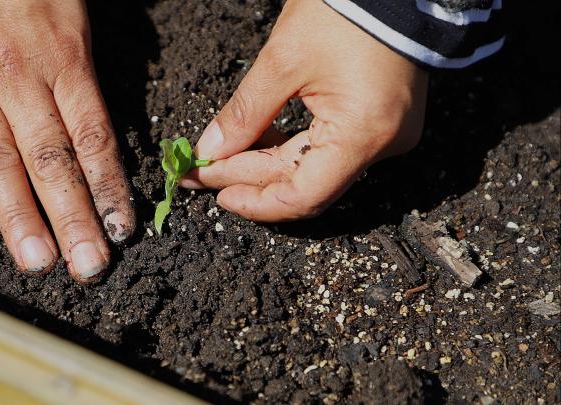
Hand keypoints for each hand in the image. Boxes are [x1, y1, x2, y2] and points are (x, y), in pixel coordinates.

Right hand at [0, 0, 134, 280]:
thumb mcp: (71, 15)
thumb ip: (81, 73)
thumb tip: (98, 128)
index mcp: (64, 62)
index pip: (93, 139)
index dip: (109, 188)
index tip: (121, 231)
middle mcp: (20, 78)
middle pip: (51, 160)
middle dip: (73, 217)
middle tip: (89, 266)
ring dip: (17, 214)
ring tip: (37, 261)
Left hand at [180, 0, 427, 220]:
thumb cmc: (344, 10)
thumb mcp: (283, 60)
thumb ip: (245, 114)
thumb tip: (210, 152)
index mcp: (362, 135)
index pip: (303, 196)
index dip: (255, 203)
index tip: (214, 192)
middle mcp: (381, 145)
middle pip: (305, 183)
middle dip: (248, 178)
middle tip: (202, 172)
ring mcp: (385, 135)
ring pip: (314, 168)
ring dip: (266, 164)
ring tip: (220, 157)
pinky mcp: (380, 121)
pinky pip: (330, 149)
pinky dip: (290, 148)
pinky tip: (257, 140)